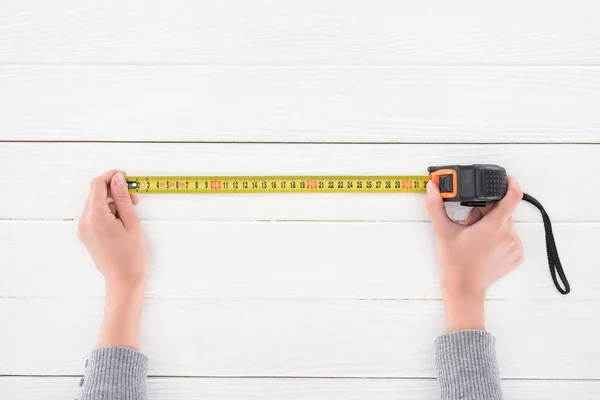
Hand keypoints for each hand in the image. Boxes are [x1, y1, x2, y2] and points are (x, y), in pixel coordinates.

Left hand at [78, 170, 147, 349]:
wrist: (124, 281)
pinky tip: (122, 220)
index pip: (97, 185)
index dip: (111, 176)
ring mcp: (84, 229)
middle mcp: (85, 222)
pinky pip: (95, 215)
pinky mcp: (87, 235)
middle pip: (96, 194)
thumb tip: (118, 179)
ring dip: (112, 202)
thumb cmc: (131, 256)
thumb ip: (123, 198)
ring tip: (131, 211)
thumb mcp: (131, 223)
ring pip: (96, 204)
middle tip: (134, 197)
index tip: (125, 176)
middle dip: (114, 190)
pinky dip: (108, 212)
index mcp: (95, 216)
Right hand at [425, 176, 523, 331]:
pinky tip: (484, 247)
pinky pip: (510, 239)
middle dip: (487, 213)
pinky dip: (499, 239)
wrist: (464, 289)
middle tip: (471, 224)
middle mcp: (509, 234)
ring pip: (506, 225)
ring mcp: (515, 246)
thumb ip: (436, 205)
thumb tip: (432, 187)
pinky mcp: (517, 256)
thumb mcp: (443, 231)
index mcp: (494, 225)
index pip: (513, 196)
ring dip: (493, 226)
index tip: (506, 179)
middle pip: (502, 211)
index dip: (511, 184)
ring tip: (476, 239)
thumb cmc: (455, 262)